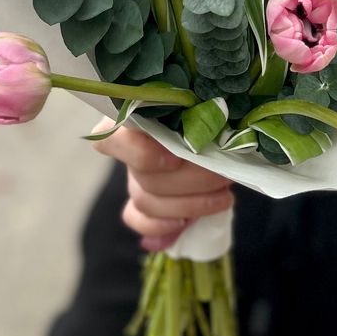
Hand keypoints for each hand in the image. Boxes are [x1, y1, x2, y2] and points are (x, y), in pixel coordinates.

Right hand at [91, 117, 232, 251]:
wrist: (218, 135)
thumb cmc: (211, 116)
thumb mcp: (207, 110)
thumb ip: (199, 118)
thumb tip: (208, 136)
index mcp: (137, 117)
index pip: (112, 136)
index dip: (139, 153)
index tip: (176, 158)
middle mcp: (130, 147)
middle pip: (144, 176)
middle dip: (191, 180)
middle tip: (223, 175)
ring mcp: (135, 177)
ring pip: (146, 201)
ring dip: (189, 203)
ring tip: (224, 196)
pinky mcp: (143, 204)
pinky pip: (140, 220)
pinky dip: (162, 225)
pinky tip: (188, 222)